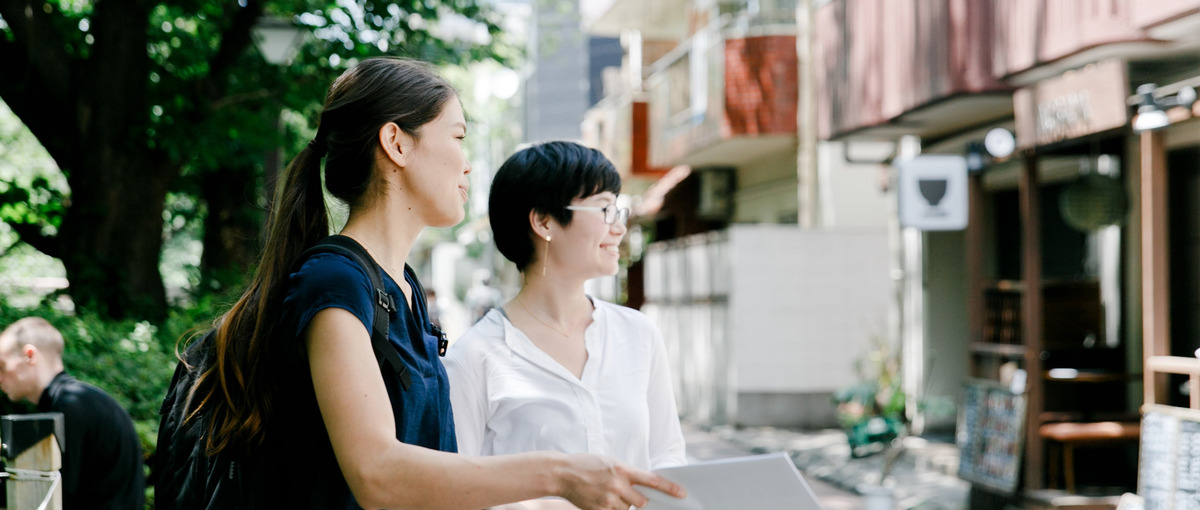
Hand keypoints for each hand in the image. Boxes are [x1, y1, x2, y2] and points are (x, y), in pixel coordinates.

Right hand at [557, 454, 684, 509]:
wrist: (562, 473)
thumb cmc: (587, 465)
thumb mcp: (610, 463)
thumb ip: (627, 474)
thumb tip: (643, 487)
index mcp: (622, 469)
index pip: (652, 480)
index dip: (669, 488)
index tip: (682, 493)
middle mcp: (617, 485)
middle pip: (642, 502)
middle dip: (639, 501)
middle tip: (626, 493)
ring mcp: (608, 499)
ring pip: (627, 509)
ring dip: (622, 505)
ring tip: (606, 493)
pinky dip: (611, 509)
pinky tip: (600, 499)